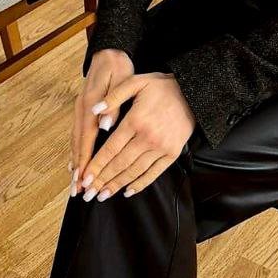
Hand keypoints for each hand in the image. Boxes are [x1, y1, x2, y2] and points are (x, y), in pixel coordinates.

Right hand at [70, 49, 134, 195]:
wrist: (109, 51)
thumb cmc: (117, 66)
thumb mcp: (121, 80)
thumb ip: (113, 103)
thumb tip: (105, 125)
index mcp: (92, 104)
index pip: (88, 138)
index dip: (86, 160)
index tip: (84, 180)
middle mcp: (82, 108)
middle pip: (78, 143)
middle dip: (78, 168)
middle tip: (76, 190)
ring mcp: (80, 108)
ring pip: (75, 139)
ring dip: (75, 161)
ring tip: (74, 182)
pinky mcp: (82, 108)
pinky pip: (77, 133)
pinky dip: (75, 149)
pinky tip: (75, 161)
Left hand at [76, 72, 195, 202]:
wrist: (193, 93)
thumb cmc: (162, 86)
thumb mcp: (136, 82)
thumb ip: (114, 96)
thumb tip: (94, 110)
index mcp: (136, 120)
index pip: (111, 148)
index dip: (96, 165)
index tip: (84, 178)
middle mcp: (148, 137)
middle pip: (120, 164)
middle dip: (102, 180)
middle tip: (88, 194)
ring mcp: (161, 148)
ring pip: (134, 171)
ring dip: (117, 185)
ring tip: (102, 195)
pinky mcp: (171, 154)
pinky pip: (153, 173)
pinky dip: (139, 184)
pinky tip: (127, 191)